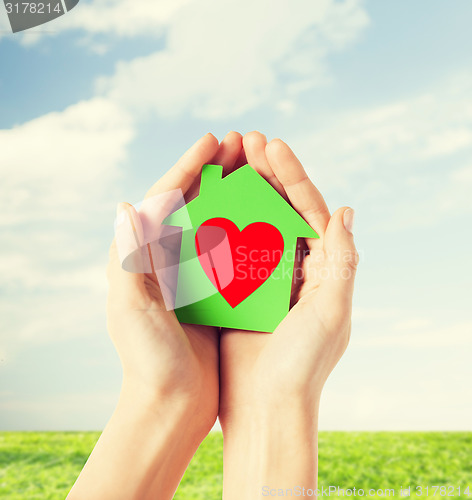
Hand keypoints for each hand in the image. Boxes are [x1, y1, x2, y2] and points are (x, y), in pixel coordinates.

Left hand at [68, 132, 245, 499]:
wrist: (171, 404)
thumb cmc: (148, 361)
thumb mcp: (131, 309)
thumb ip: (127, 260)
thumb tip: (124, 206)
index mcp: (143, 258)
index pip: (165, 199)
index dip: (188, 166)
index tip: (213, 140)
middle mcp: (168, 260)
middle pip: (193, 202)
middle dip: (216, 170)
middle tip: (241, 142)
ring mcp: (194, 274)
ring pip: (217, 221)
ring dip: (236, 192)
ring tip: (258, 167)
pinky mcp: (216, 292)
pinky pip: (235, 250)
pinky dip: (249, 228)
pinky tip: (269, 215)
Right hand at [218, 132, 357, 496]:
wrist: (266, 408)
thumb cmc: (303, 365)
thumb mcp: (331, 311)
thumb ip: (343, 261)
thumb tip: (346, 209)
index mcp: (323, 268)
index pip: (309, 209)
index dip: (291, 175)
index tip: (270, 145)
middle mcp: (296, 268)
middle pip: (280, 209)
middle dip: (264, 173)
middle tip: (243, 140)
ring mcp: (264, 277)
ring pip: (252, 223)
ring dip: (239, 192)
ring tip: (224, 161)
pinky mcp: (238, 291)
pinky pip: (229, 249)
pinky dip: (219, 225)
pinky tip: (204, 204)